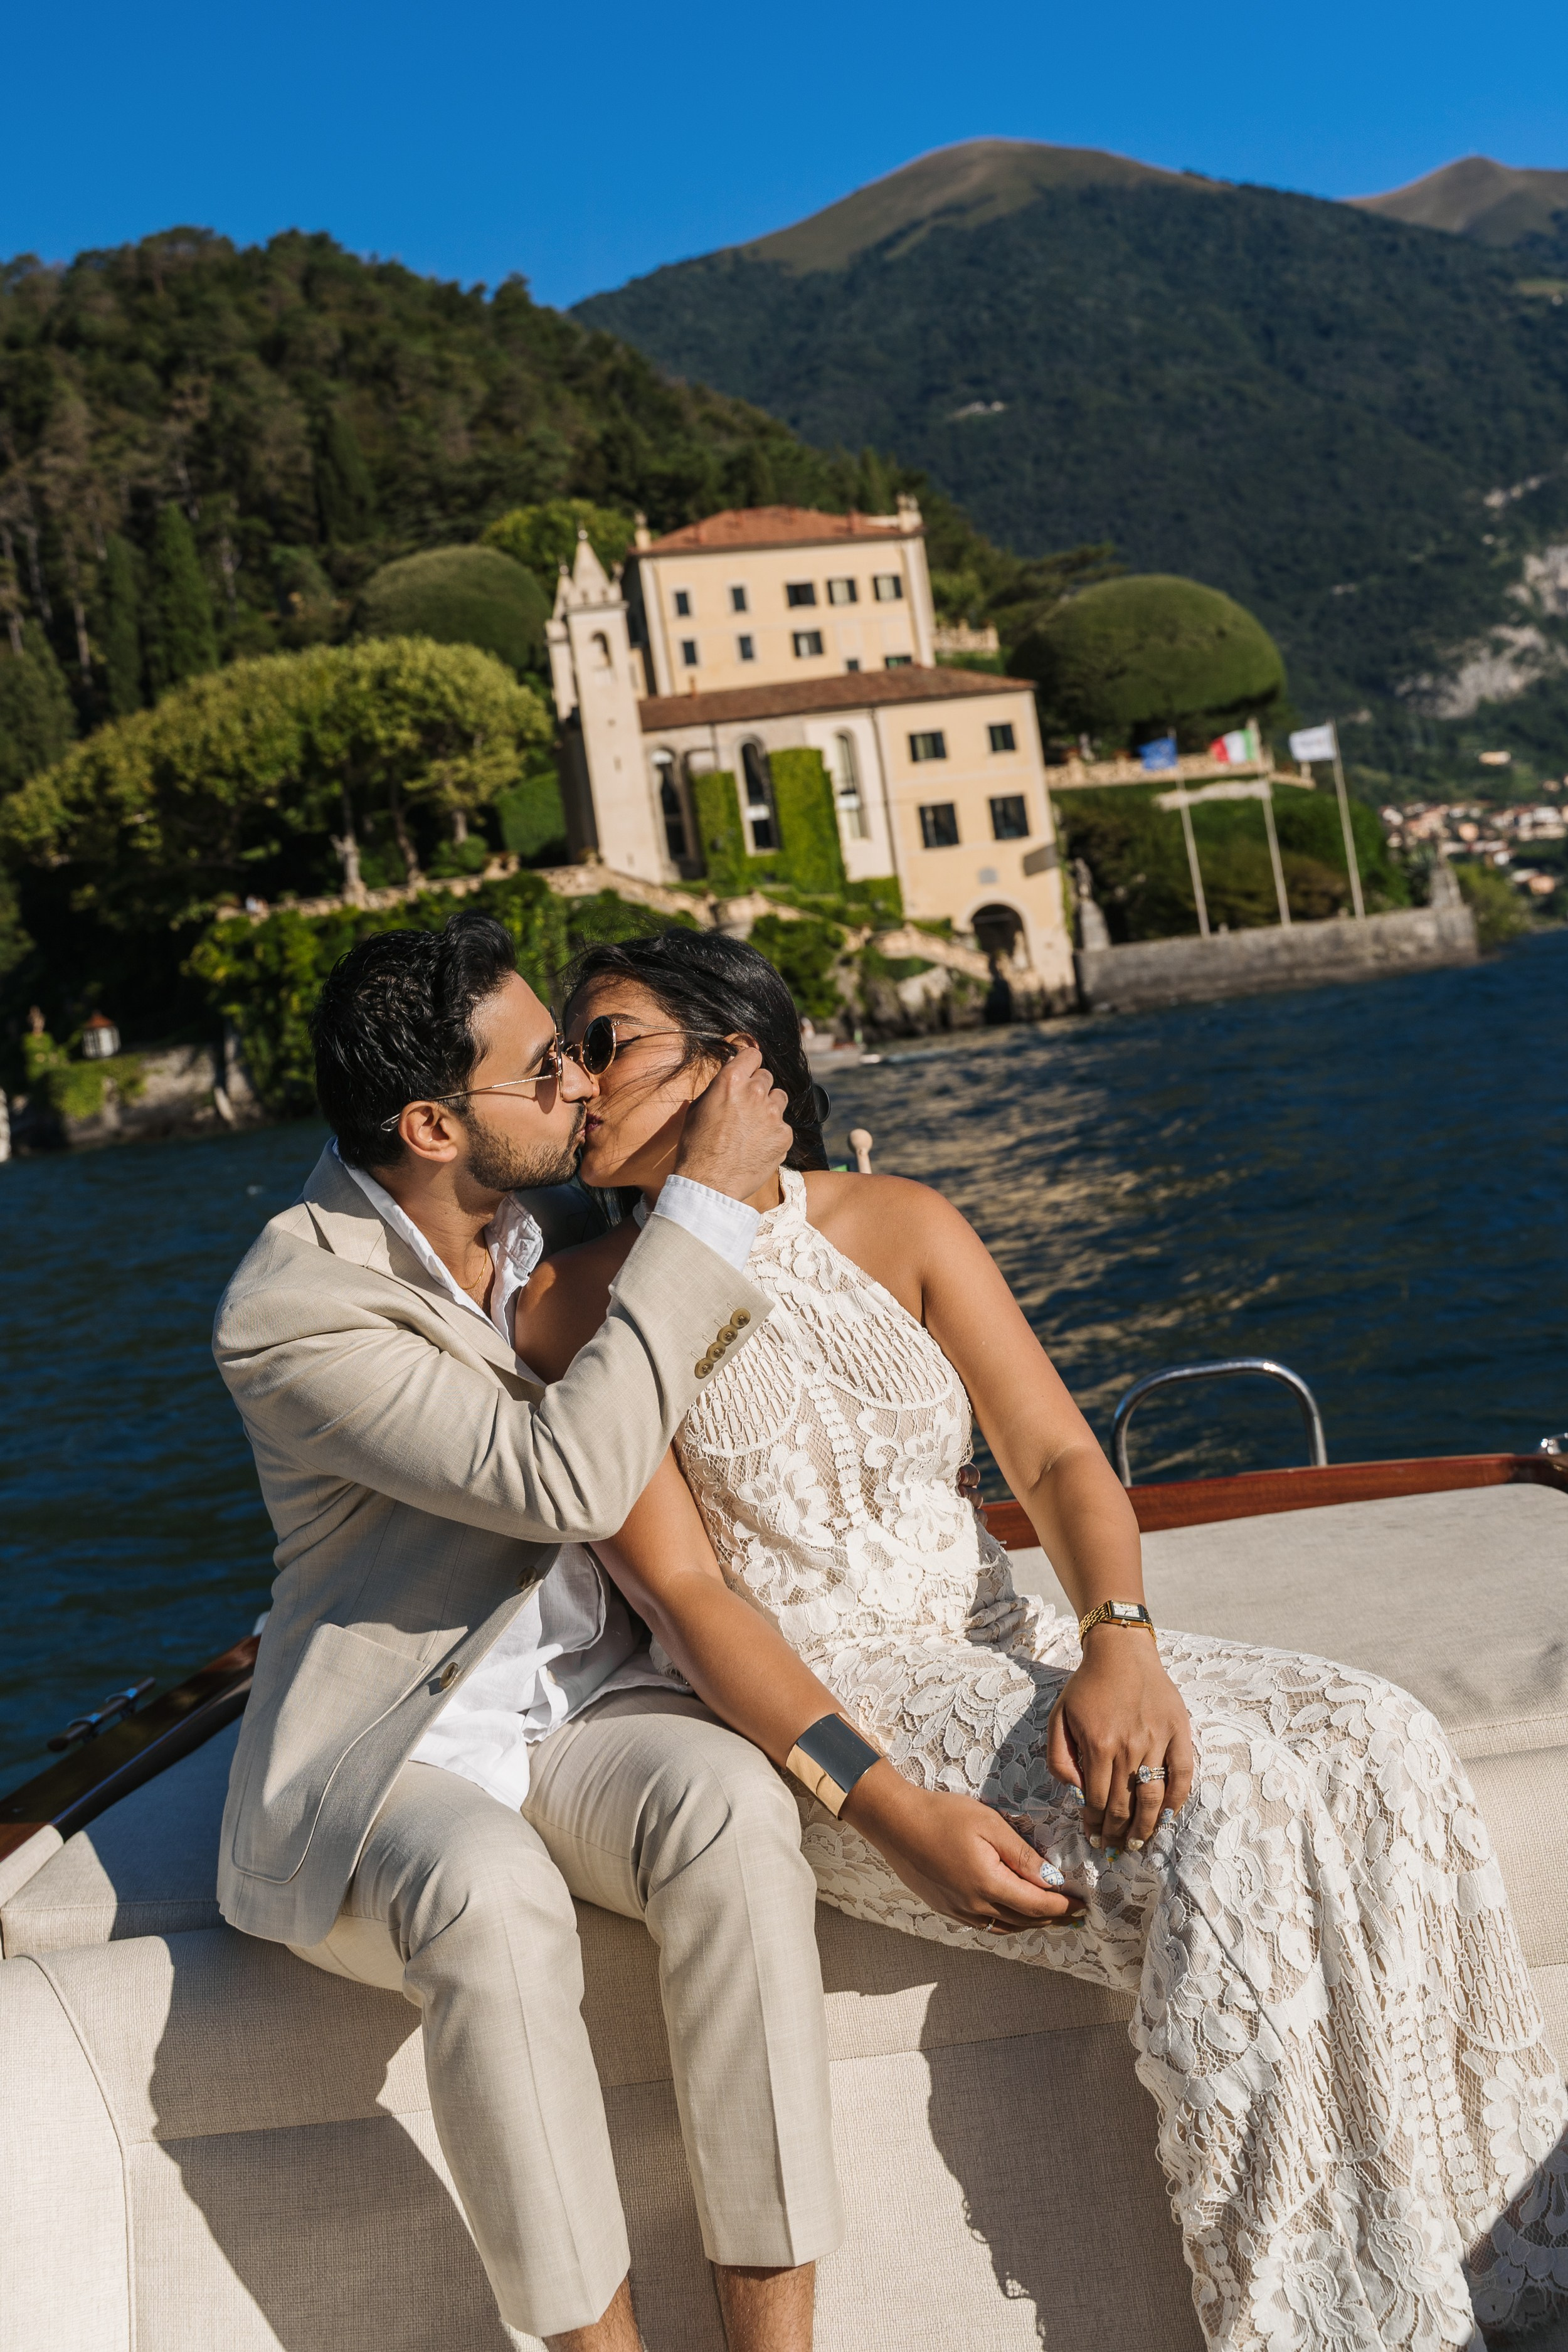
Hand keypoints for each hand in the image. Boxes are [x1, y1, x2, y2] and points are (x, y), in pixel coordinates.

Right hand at [673, 1039, 791, 1201]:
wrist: (709, 1184)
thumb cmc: (697, 1147)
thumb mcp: (699, 1108)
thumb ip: (719, 1086)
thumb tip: (732, 1070)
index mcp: (731, 1081)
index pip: (753, 1054)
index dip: (749, 1062)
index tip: (748, 1070)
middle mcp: (756, 1092)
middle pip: (766, 1077)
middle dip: (757, 1088)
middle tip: (745, 1107)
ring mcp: (773, 1114)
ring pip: (779, 1098)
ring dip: (769, 1107)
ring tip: (752, 1127)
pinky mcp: (784, 1135)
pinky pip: (783, 1126)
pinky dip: (774, 1133)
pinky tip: (758, 1146)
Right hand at [845, 1765, 1084, 1931]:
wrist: (895, 1822)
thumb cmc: (942, 1815)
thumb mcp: (989, 1825)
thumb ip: (1023, 1855)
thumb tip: (1053, 1880)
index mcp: (989, 1884)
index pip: (1038, 1905)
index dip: (1063, 1907)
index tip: (1083, 1905)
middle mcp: (975, 1906)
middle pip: (1024, 1920)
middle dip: (1053, 1919)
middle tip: (1074, 1914)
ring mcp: (958, 1911)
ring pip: (1005, 1927)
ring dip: (1031, 1923)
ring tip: (1050, 1917)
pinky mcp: (946, 1908)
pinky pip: (985, 1924)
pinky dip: (1007, 1922)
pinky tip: (1013, 1913)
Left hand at [1047, 1630, 1192, 1850]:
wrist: (1122, 1652)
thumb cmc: (1087, 1686)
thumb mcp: (1058, 1717)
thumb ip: (1059, 1757)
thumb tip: (1075, 1791)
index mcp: (1098, 1745)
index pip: (1096, 1799)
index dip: (1094, 1824)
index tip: (1093, 1838)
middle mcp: (1129, 1746)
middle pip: (1124, 1805)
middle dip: (1117, 1833)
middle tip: (1114, 1849)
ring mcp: (1157, 1740)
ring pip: (1153, 1797)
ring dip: (1146, 1827)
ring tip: (1139, 1842)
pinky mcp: (1179, 1732)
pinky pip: (1182, 1775)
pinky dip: (1177, 1800)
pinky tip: (1168, 1817)